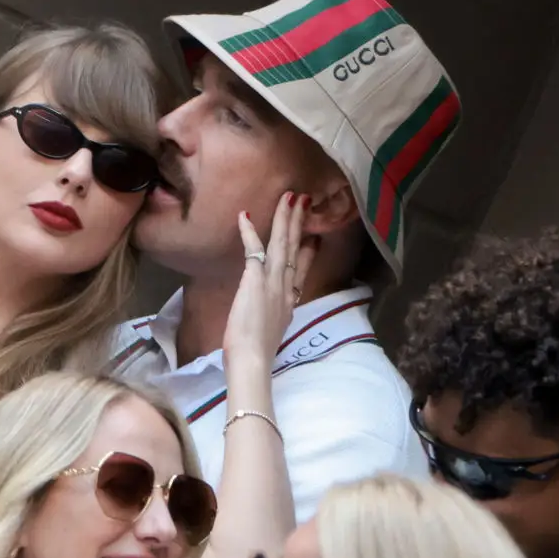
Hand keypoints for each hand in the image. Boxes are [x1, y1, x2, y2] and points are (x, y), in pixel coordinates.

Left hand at [224, 193, 316, 365]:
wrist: (253, 360)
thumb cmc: (256, 353)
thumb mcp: (272, 331)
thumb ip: (274, 316)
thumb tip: (272, 310)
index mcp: (290, 301)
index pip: (301, 271)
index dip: (307, 252)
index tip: (314, 238)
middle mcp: (285, 287)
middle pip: (294, 248)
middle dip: (299, 223)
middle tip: (303, 201)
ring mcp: (272, 281)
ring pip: (281, 243)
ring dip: (284, 218)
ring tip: (289, 196)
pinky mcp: (256, 279)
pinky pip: (253, 249)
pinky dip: (249, 231)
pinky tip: (244, 215)